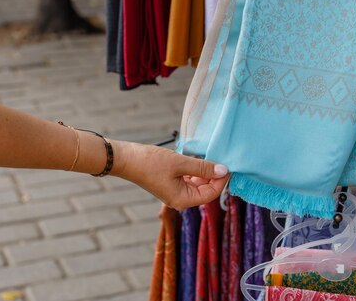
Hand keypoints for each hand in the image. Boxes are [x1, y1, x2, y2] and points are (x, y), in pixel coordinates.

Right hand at [112, 141, 228, 210]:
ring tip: (209, 156)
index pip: (211, 193)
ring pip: (198, 183)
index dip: (222, 180)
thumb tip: (224, 170)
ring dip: (204, 171)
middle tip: (221, 158)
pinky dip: (195, 170)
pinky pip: (189, 179)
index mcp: (184, 200)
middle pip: (206, 190)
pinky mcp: (171, 183)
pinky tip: (197, 158)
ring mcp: (175, 192)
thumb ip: (203, 167)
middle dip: (214, 175)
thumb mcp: (180, 163)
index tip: (229, 165)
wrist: (126, 159)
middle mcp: (181, 200)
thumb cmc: (151, 163)